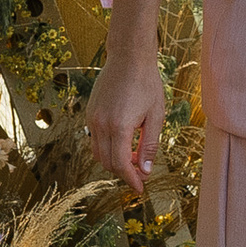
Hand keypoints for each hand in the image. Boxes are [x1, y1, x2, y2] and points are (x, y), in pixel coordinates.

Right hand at [85, 0, 166, 192]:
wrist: (129, 57)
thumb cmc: (147, 84)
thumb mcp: (155, 116)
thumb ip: (149, 145)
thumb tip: (145, 170)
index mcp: (119, 126)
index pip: (120, 163)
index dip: (130, 179)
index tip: (140, 188)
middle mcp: (100, 124)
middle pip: (107, 161)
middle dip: (123, 171)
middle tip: (140, 172)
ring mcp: (92, 118)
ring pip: (98, 152)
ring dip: (114, 160)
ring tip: (134, 156)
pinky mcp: (90, 112)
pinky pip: (95, 138)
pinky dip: (107, 147)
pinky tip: (124, 142)